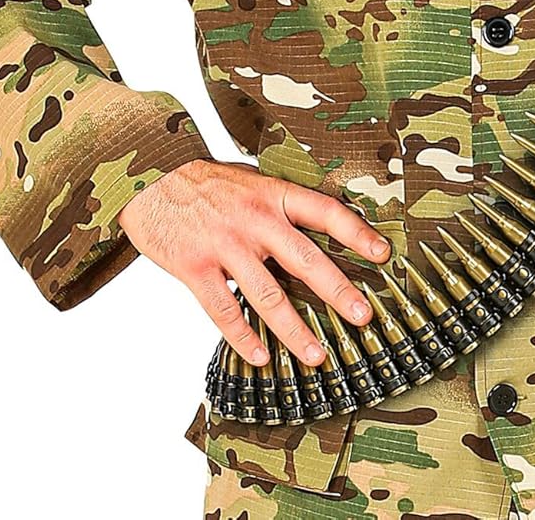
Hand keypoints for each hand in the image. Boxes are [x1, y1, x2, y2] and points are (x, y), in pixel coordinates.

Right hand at [117, 158, 391, 369]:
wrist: (151, 177)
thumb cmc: (206, 182)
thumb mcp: (251, 181)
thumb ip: (280, 206)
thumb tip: (318, 231)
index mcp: (273, 194)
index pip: (325, 212)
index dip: (357, 233)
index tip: (383, 254)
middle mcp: (255, 219)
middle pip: (306, 259)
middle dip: (338, 291)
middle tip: (363, 317)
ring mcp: (225, 245)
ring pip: (267, 294)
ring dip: (294, 329)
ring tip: (316, 355)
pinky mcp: (195, 267)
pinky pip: (223, 309)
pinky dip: (243, 337)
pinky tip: (260, 357)